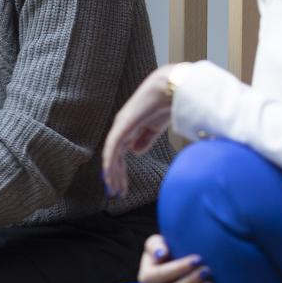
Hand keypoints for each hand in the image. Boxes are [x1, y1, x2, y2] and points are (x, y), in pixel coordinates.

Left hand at [101, 65, 178, 197]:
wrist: (172, 89)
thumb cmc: (166, 104)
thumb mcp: (155, 127)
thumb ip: (145, 139)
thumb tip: (135, 152)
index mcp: (130, 129)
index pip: (120, 154)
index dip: (120, 171)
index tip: (122, 187)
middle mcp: (122, 128)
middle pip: (114, 157)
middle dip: (115, 176)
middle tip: (116, 193)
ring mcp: (121, 126)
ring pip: (111, 155)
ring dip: (112, 173)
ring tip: (114, 189)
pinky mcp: (123, 125)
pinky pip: (113, 147)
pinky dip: (110, 161)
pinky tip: (109, 174)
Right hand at [138, 233, 210, 282]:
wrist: (171, 267)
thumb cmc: (166, 252)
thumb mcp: (156, 243)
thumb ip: (155, 245)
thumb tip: (161, 255)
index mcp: (146, 277)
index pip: (161, 274)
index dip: (179, 268)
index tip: (198, 259)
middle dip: (191, 282)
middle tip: (207, 271)